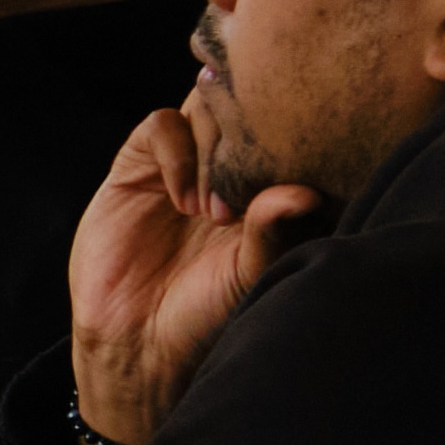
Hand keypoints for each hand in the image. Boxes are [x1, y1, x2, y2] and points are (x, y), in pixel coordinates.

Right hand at [64, 103, 304, 444]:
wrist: (137, 338)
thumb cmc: (208, 314)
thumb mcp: (254, 275)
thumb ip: (277, 231)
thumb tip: (304, 193)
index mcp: (271, 189)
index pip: (292, 132)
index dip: (300, 128)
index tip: (307, 148)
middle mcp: (230, 169)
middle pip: (250, 107)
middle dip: (254, 130)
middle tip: (251, 184)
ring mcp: (184, 164)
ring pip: (207, 106)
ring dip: (216, 144)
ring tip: (214, 210)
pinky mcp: (137, 165)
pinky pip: (161, 125)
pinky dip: (177, 152)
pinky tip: (182, 201)